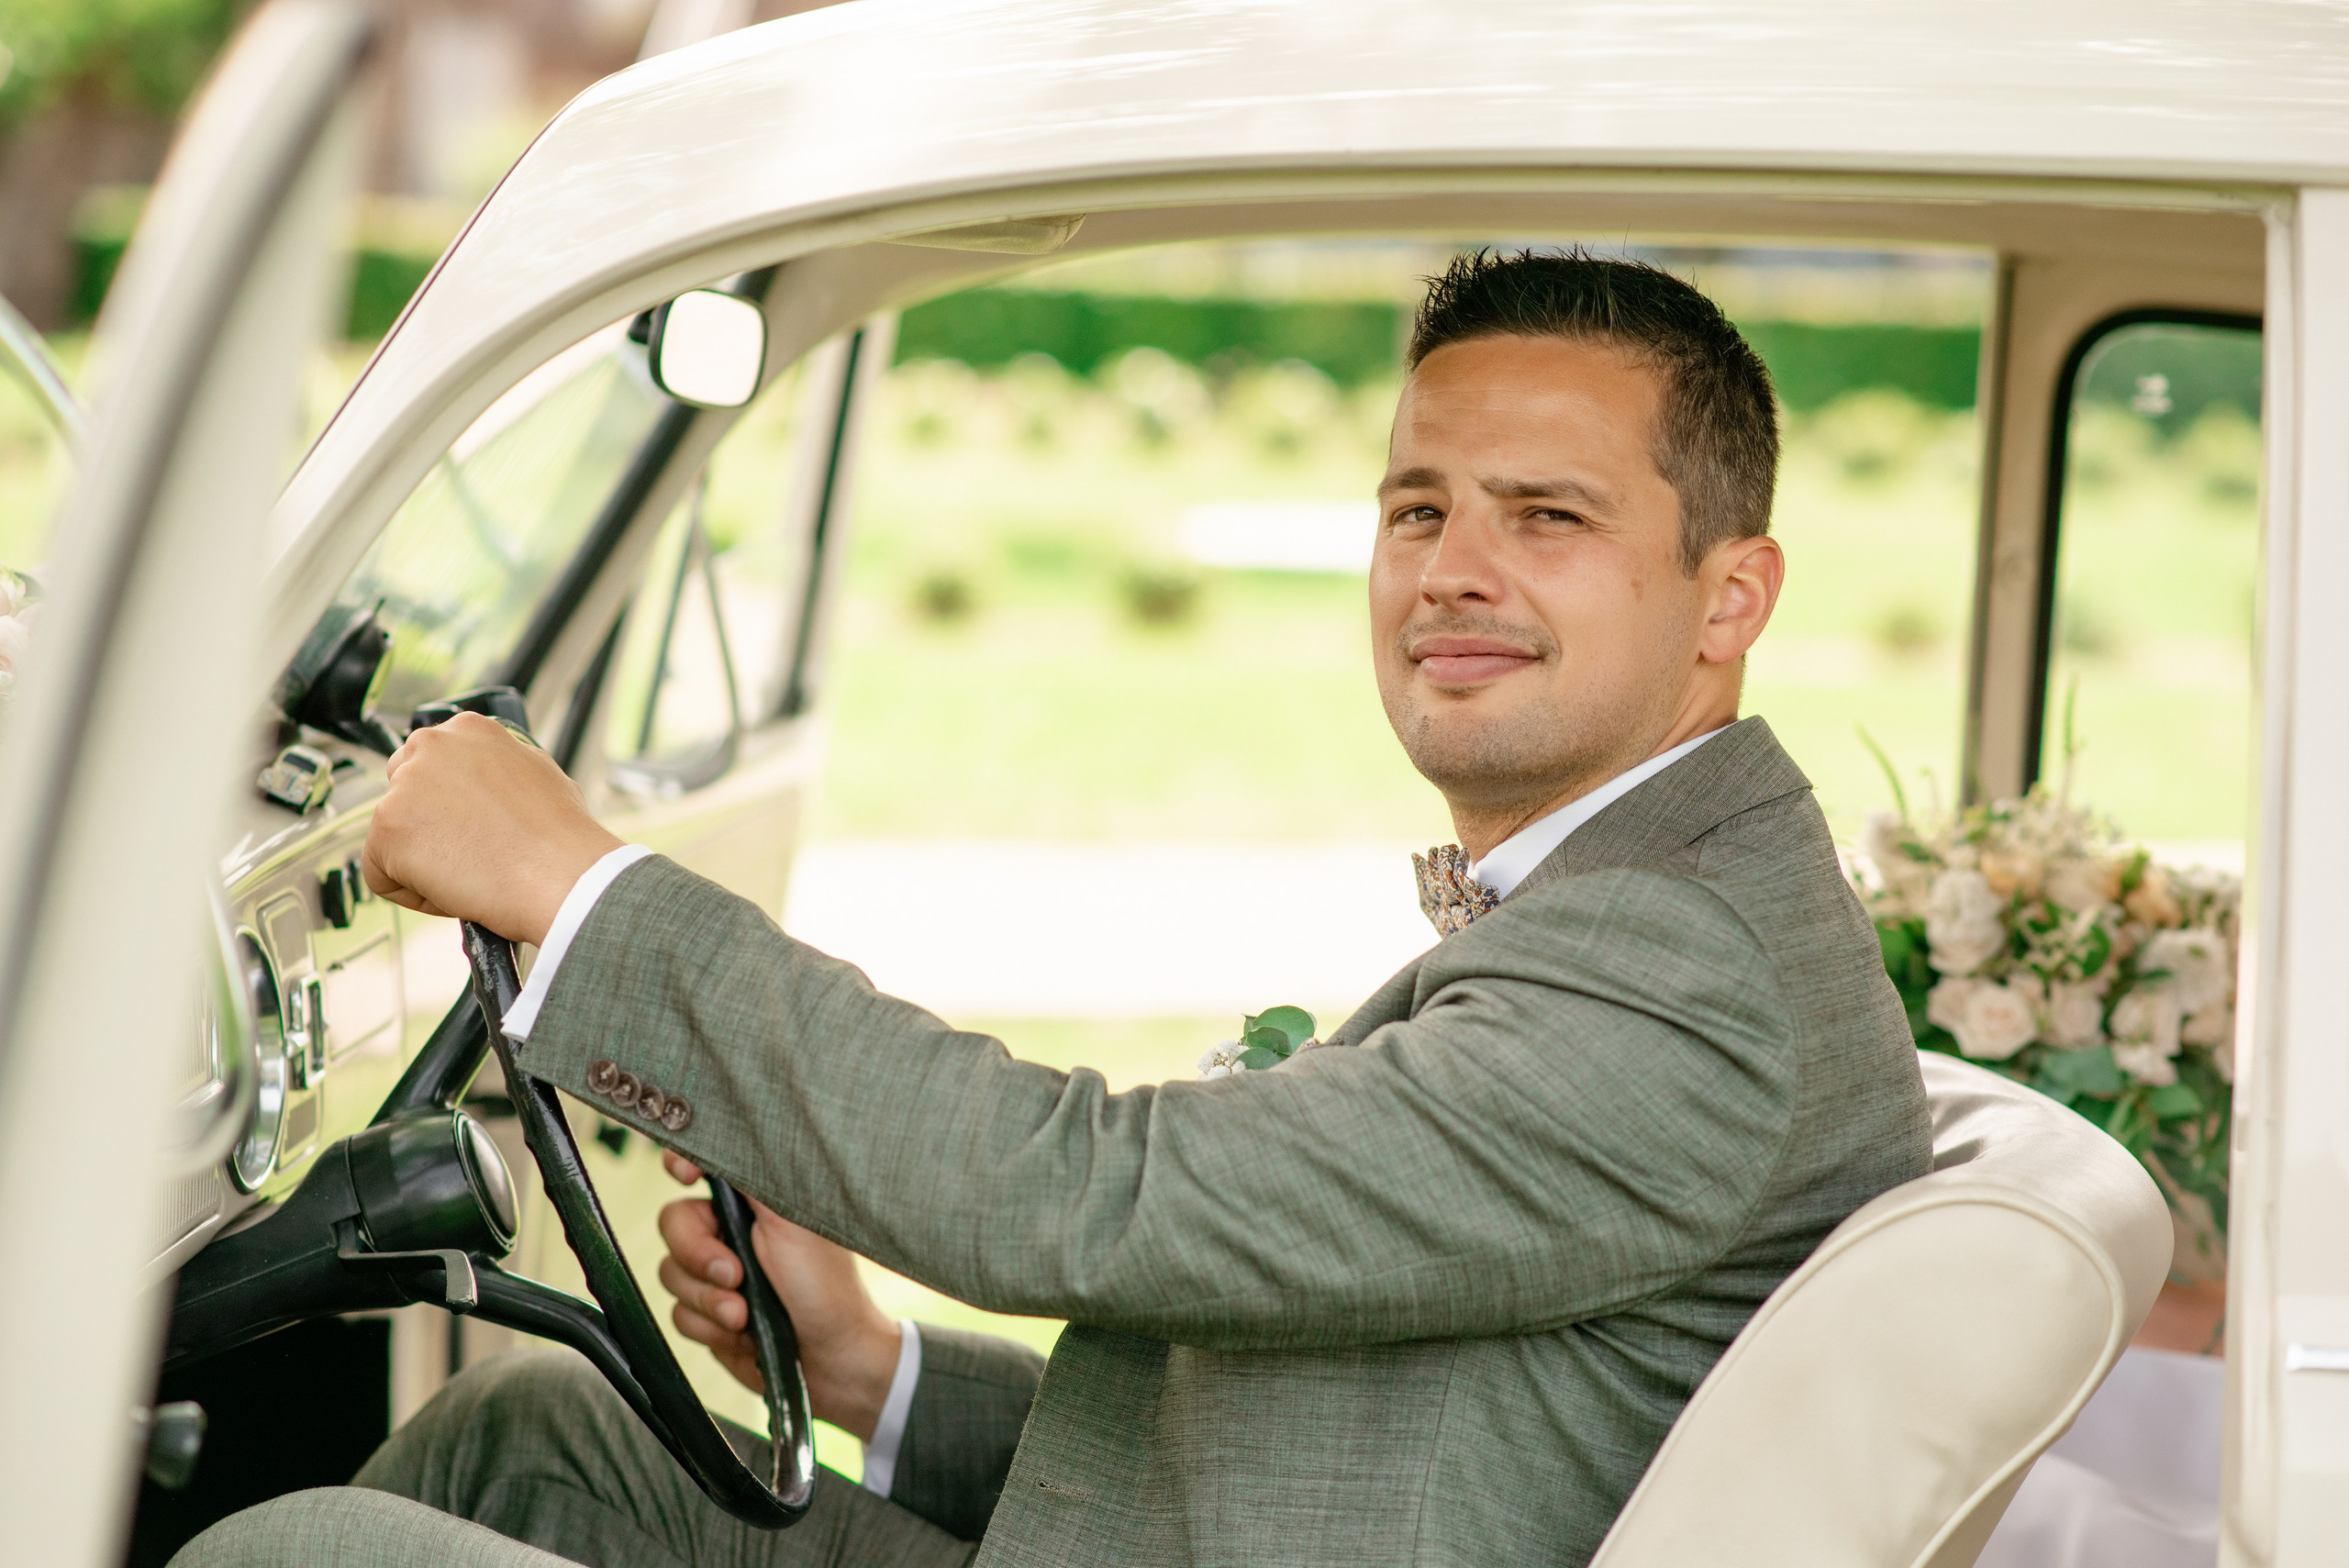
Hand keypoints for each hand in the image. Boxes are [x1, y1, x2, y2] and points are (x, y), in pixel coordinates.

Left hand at [361, 712, 620, 946]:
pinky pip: (381, 875)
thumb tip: (484, 785)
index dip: (450, 804)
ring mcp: (404, 786)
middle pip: (402, 794)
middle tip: (466, 851)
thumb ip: (498, 769)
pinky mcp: (387, 829)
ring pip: (393, 837)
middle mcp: (431, 746)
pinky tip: (455, 890)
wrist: (561, 876)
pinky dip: (415, 893)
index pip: (432, 764)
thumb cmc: (560, 837)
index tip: (468, 824)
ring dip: (425, 862)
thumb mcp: (538, 775)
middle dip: (427, 826)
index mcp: (468, 729)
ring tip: (472, 873)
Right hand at [656, 1150, 902, 1441]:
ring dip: (709, 1301)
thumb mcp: (792, 1219)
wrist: (833, 1359)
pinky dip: (711, 1330)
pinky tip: (745, 1337)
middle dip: (699, 1256)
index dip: (681, 1163)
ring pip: (671, 1275)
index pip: (699, 1164)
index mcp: (751, 1200)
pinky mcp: (708, 1317)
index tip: (684, 1175)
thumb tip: (726, 1123)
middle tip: (735, 1276)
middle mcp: (729, 1231)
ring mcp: (716, 1275)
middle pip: (674, 1223)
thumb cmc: (824, 1284)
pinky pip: (680, 1316)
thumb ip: (754, 1173)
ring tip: (746, 1317)